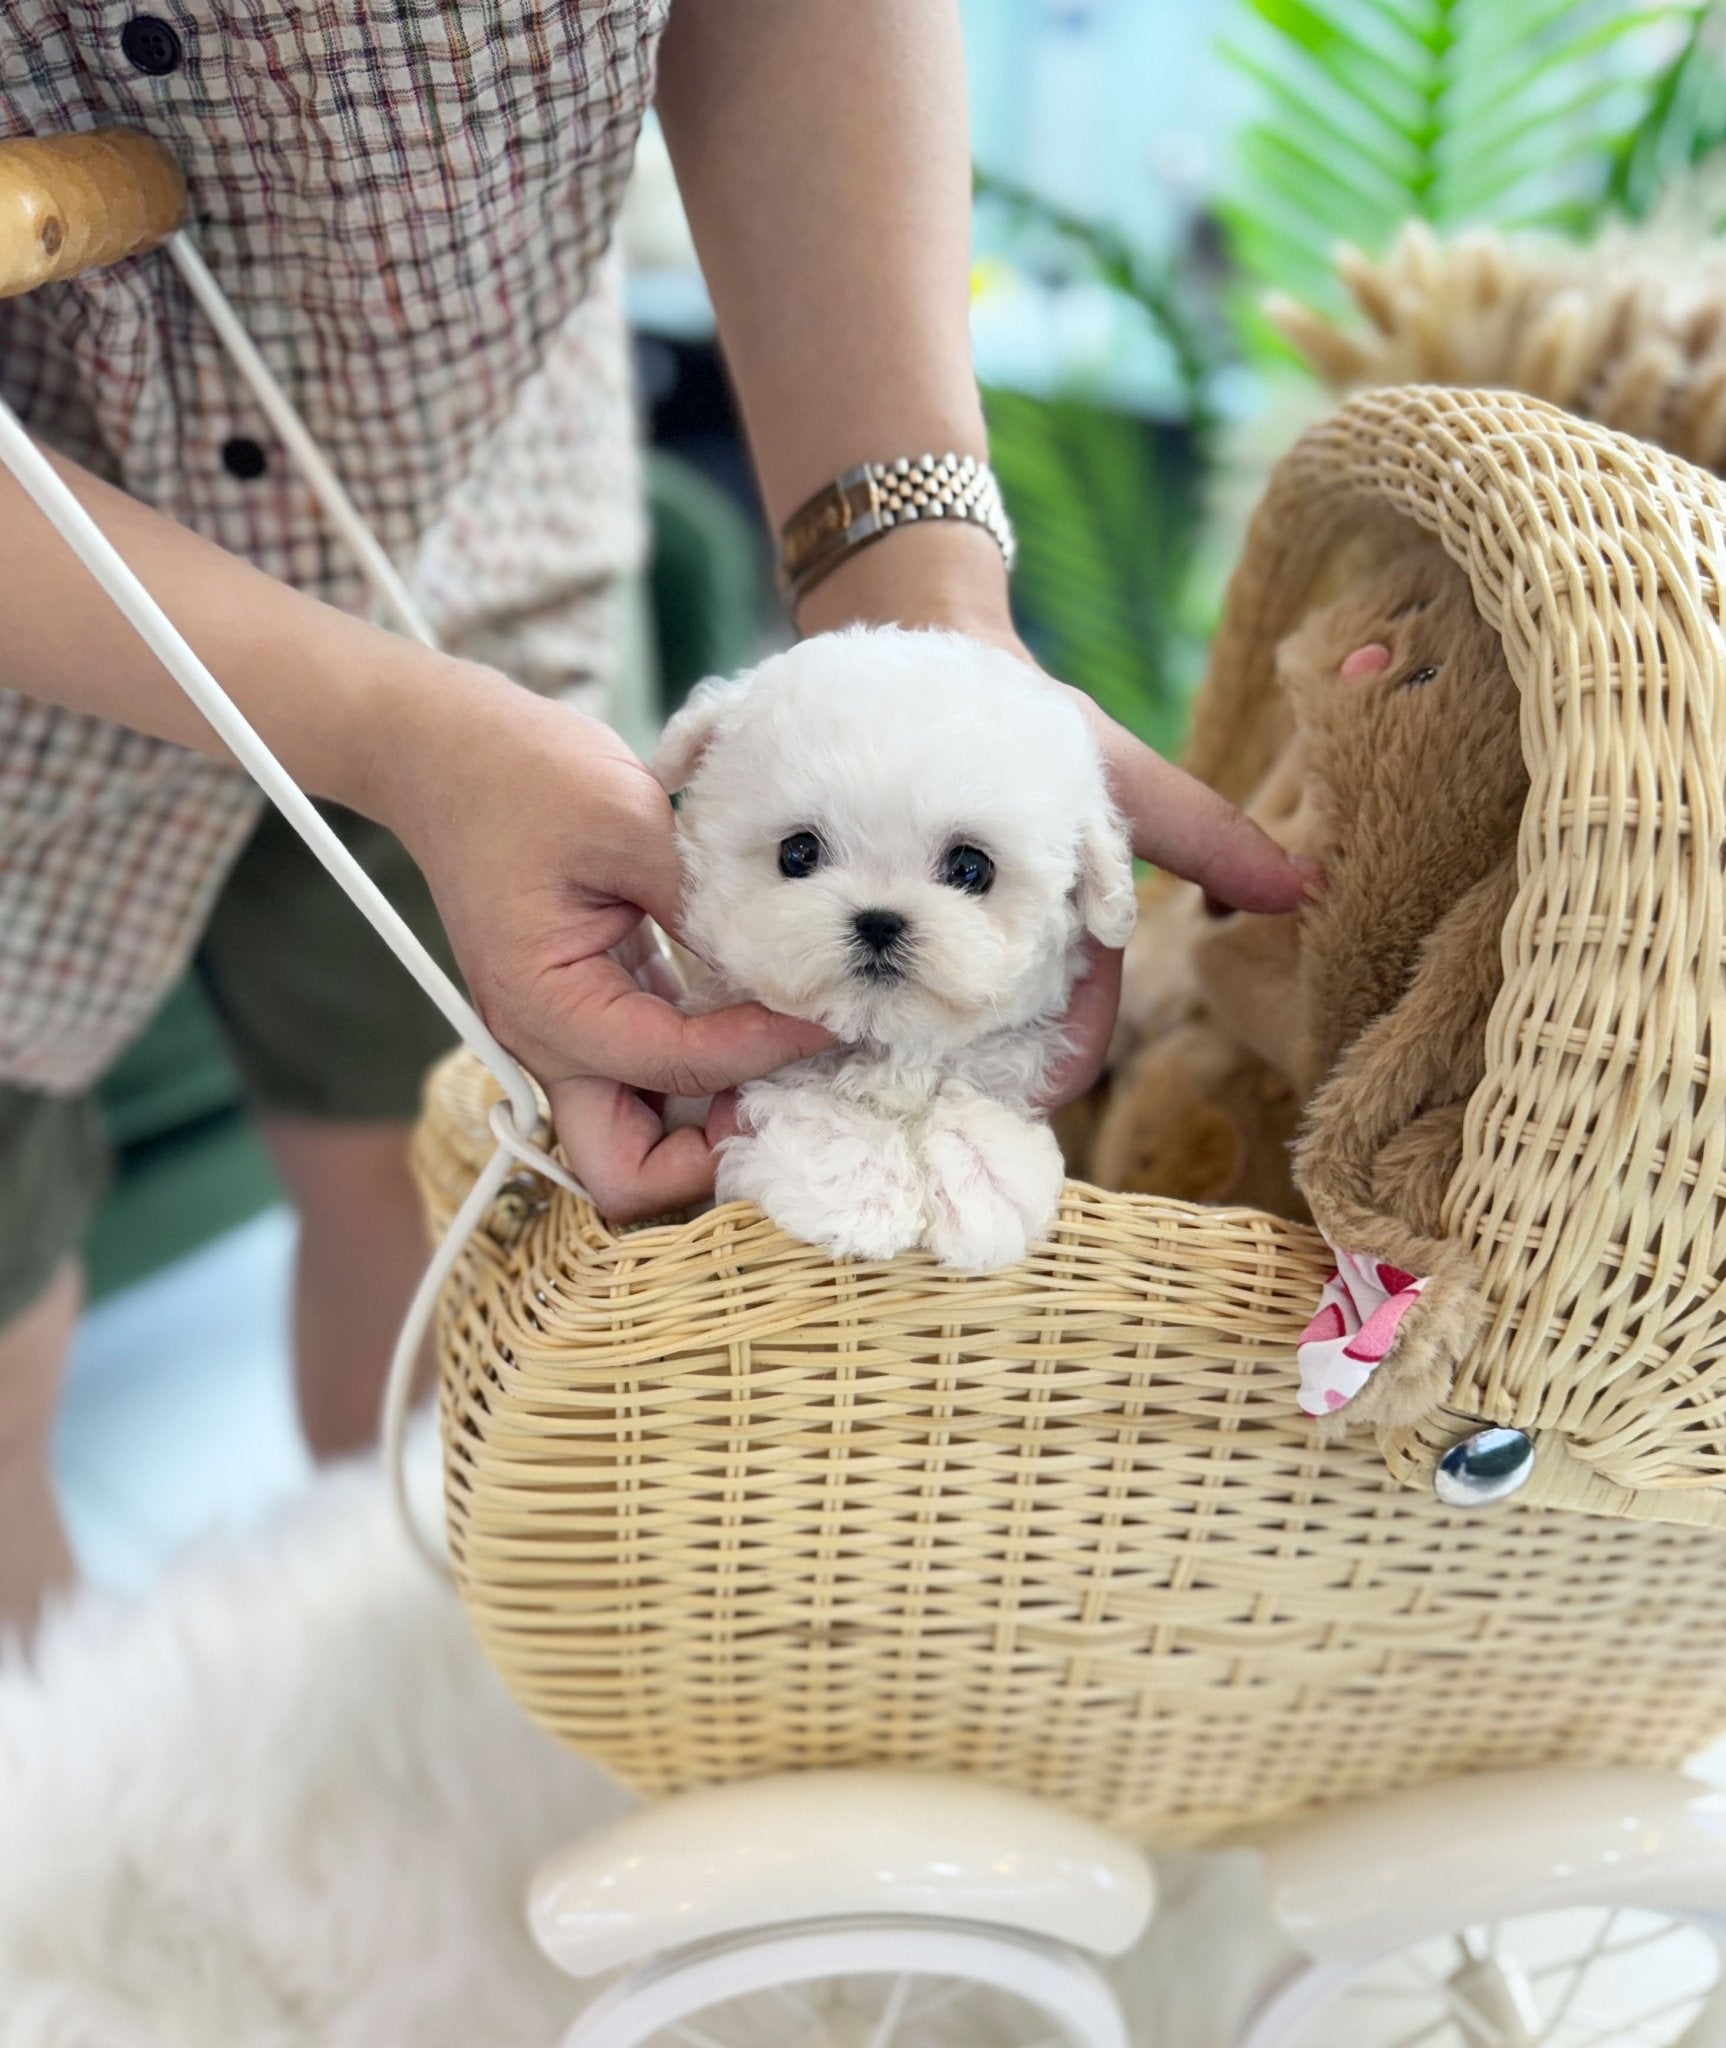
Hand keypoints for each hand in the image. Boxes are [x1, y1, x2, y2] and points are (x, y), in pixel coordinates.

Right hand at [368, 661, 830, 1218]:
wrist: (448, 752)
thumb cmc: (521, 775)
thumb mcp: (626, 820)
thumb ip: (704, 904)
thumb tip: (783, 961)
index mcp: (546, 1006)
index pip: (677, 1067)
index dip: (765, 1050)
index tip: (830, 1014)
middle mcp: (546, 1043)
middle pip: (625, 1170)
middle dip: (708, 1156)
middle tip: (785, 1094)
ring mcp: (564, 1035)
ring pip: (636, 1136)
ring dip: (708, 1119)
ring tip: (782, 1058)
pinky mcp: (587, 1011)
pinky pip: (647, 1078)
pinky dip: (701, 1070)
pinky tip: (754, 1018)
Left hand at [795, 530, 1319, 1109]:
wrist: (923, 651)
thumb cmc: (1030, 720)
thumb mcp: (1116, 773)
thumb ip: (1199, 831)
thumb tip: (1306, 886)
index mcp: (1055, 945)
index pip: (1071, 1029)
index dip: (1060, 1066)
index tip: (1038, 1092)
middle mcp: (984, 961)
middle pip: (980, 1044)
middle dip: (960, 1071)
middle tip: (928, 1090)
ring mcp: (912, 947)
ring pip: (903, 1021)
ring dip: (880, 1043)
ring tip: (851, 1060)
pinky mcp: (844, 919)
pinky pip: (834, 974)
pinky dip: (819, 993)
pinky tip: (790, 1009)